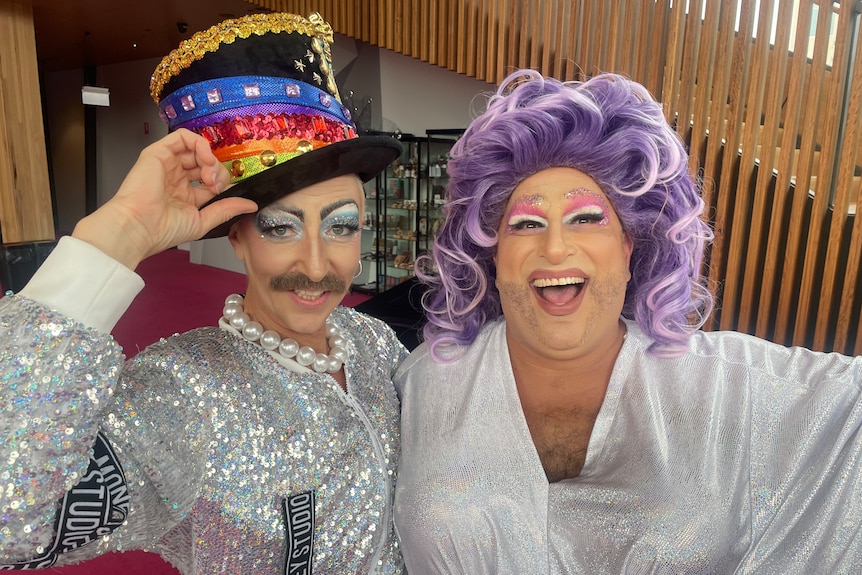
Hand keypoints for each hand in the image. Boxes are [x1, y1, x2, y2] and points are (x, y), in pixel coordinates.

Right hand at [72, 129, 256, 268]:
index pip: (209, 180)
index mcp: (183, 194)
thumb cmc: (162, 229)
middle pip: (205, 163)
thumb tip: (250, 204)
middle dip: (217, 171)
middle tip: (216, 185)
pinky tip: (204, 159)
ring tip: (209, 175)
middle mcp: (175, 177)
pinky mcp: (158, 152)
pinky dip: (199, 144)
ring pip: (196, 149)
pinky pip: (182, 137)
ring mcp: (167, 164)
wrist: (139, 226)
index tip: (224, 192)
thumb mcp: (203, 219)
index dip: (221, 182)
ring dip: (210, 159)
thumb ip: (227, 209)